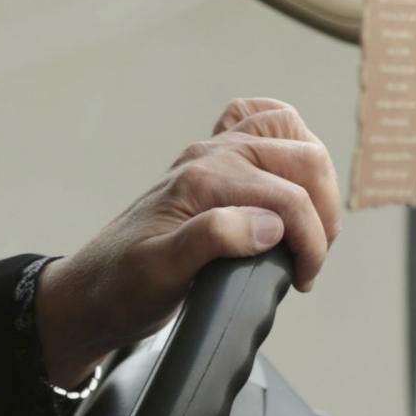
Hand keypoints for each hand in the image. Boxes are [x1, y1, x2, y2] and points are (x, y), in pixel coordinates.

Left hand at [34, 98, 341, 387]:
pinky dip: (285, 139)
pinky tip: (290, 173)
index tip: (304, 277)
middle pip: (302, 157)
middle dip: (323, 209)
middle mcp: (210, 158)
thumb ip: (212, 240)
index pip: (289, 198)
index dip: (310, 241)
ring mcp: (212, 157)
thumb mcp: (161, 272)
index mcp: (203, 181)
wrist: (92, 290)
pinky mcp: (215, 166)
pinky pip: (259, 125)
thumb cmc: (122, 285)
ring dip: (315, 175)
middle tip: (310, 256)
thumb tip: (266, 224)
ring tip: (311, 223)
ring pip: (288, 132)